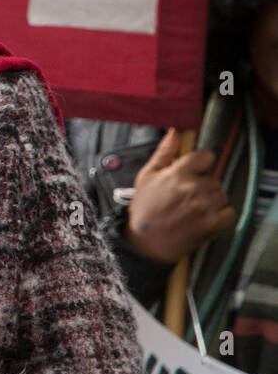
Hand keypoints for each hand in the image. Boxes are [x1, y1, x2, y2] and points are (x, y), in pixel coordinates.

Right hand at [123, 129, 234, 263]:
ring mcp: (206, 207)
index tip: (190, 172)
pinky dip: (219, 214)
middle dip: (202, 184)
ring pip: (221, 194)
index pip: (206, 156)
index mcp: (179, 174)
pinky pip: (229, 211)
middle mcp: (195, 189)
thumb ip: (165, 152)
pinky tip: (202, 217)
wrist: (146, 242)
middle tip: (185, 196)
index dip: (198, 164)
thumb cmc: (144, 208)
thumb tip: (176, 131)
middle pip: (213, 178)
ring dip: (210, 199)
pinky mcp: (214, 223)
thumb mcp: (147, 176)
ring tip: (191, 208)